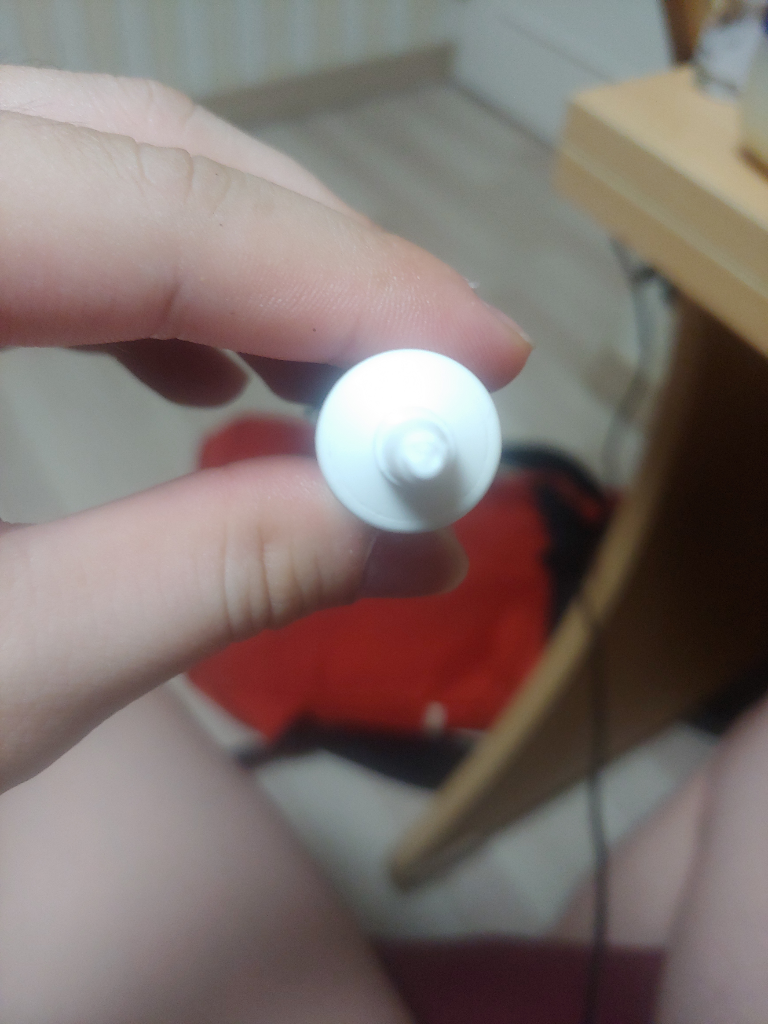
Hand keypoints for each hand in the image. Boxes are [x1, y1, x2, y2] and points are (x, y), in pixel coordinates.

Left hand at [0, 66, 529, 790]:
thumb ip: (213, 581)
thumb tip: (412, 536)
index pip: (143, 212)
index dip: (344, 280)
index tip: (488, 354)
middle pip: (118, 147)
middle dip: (308, 264)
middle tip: (427, 376)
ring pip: (84, 162)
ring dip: (241, 268)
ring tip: (334, 388)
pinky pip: (32, 211)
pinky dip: (147, 282)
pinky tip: (200, 370)